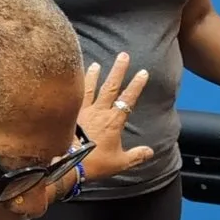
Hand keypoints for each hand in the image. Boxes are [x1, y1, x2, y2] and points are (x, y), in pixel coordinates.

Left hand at [79, 54, 153, 182]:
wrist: (68, 164)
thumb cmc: (94, 164)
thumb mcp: (119, 162)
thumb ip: (136, 156)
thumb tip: (150, 152)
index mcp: (113, 121)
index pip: (128, 99)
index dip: (136, 85)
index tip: (143, 72)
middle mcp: (99, 112)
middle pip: (110, 87)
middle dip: (118, 70)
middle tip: (123, 55)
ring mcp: (83, 111)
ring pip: (90, 88)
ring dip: (94, 75)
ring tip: (96, 64)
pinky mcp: (70, 115)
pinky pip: (75, 97)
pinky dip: (76, 87)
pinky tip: (74, 81)